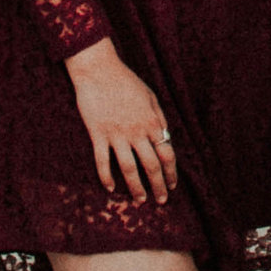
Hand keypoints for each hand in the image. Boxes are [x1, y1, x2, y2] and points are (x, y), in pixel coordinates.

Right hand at [67, 38, 177, 200]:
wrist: (99, 69)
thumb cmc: (126, 81)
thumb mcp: (150, 96)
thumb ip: (159, 117)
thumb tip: (165, 138)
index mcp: (152, 122)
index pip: (167, 155)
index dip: (171, 174)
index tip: (172, 186)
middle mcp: (137, 132)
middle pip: (151, 166)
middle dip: (158, 186)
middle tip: (161, 201)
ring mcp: (117, 134)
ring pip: (129, 169)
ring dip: (136, 188)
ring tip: (140, 201)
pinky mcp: (98, 134)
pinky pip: (102, 161)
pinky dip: (106, 177)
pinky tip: (110, 189)